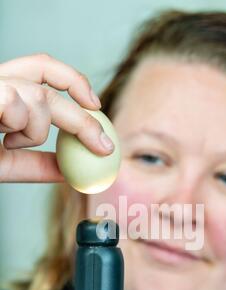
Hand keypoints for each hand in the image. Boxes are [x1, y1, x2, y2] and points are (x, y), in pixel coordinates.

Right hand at [0, 54, 113, 181]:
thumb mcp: (4, 163)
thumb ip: (33, 164)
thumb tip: (67, 172)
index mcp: (2, 89)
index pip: (40, 68)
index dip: (72, 80)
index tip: (96, 106)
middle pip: (46, 71)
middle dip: (82, 110)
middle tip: (102, 145)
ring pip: (39, 96)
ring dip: (38, 130)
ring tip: (14, 143)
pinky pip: (19, 105)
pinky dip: (23, 129)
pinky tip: (6, 141)